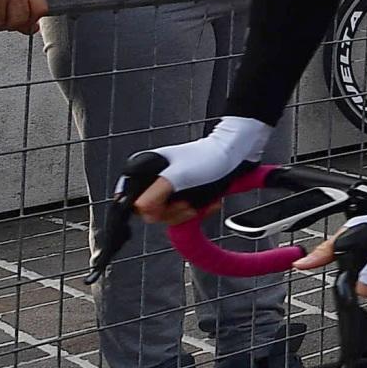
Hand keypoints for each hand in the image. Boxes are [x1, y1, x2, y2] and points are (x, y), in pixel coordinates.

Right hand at [127, 117, 274, 223]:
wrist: (234, 152)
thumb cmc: (209, 156)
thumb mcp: (180, 176)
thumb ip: (155, 193)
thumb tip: (141, 208)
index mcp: (143, 170)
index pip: (132, 202)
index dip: (149, 209)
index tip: (166, 207)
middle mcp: (152, 179)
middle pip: (151, 212)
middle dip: (173, 212)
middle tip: (187, 204)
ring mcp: (167, 187)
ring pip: (168, 215)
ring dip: (187, 213)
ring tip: (199, 203)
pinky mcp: (182, 194)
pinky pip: (183, 212)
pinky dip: (197, 211)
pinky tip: (208, 203)